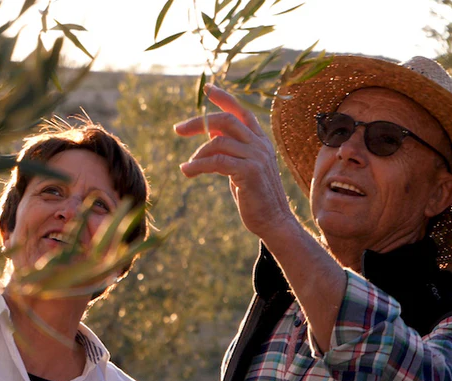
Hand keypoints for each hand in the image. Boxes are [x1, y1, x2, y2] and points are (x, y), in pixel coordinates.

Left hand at [174, 84, 294, 238]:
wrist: (273, 222)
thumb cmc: (255, 197)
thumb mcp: (242, 167)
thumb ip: (231, 150)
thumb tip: (211, 135)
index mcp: (260, 141)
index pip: (241, 111)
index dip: (224, 98)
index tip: (207, 89)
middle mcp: (260, 144)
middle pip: (226, 120)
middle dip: (199, 122)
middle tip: (178, 129)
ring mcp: (257, 157)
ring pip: (218, 142)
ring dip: (198, 153)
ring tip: (187, 167)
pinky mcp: (249, 172)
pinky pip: (217, 161)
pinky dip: (198, 165)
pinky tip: (187, 171)